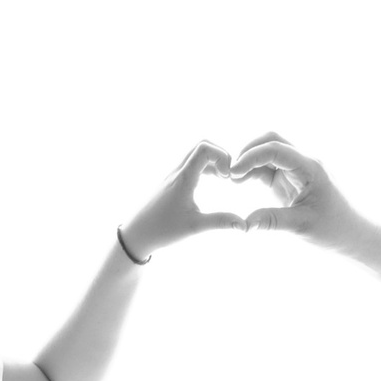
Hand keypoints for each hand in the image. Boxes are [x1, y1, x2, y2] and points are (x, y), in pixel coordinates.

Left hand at [118, 140, 244, 257]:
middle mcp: (177, 172)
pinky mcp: (171, 182)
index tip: (228, 177)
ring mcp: (173, 175)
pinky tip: (213, 182)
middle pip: (201, 146)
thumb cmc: (162, 230)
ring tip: (224, 179)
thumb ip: (220, 222)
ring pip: (195, 154)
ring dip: (213, 161)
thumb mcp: (194, 227)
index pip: (204, 148)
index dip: (222, 156)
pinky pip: (191, 164)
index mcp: (183, 178)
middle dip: (220, 155)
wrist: (135, 234)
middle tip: (229, 175)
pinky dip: (205, 167)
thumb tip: (245, 225)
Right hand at [228, 132, 357, 250]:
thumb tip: (244, 223)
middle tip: (230, 173)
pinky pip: (268, 166)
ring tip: (232, 180)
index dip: (250, 157)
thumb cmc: (334, 229)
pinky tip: (240, 183)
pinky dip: (252, 170)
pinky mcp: (290, 178)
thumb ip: (272, 221)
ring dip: (249, 161)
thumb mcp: (302, 226)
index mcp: (310, 167)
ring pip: (268, 152)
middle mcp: (304, 161)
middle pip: (271, 140)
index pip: (276, 149)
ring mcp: (297, 169)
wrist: (352, 233)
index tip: (232, 173)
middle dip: (248, 151)